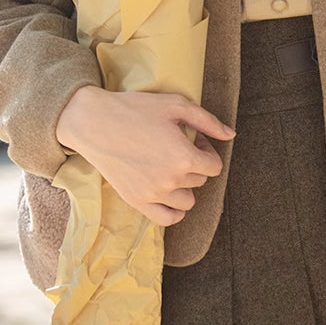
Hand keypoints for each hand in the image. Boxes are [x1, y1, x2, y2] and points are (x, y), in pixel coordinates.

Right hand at [56, 86, 235, 226]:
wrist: (93, 122)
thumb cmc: (135, 109)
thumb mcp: (176, 105)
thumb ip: (208, 121)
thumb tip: (231, 135)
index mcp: (184, 157)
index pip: (214, 166)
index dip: (207, 150)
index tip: (193, 139)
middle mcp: (171, 180)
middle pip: (200, 181)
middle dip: (195, 164)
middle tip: (177, 146)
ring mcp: (153, 194)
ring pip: (187, 201)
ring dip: (185, 186)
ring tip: (170, 167)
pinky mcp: (136, 201)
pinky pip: (167, 219)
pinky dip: (174, 211)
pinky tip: (168, 193)